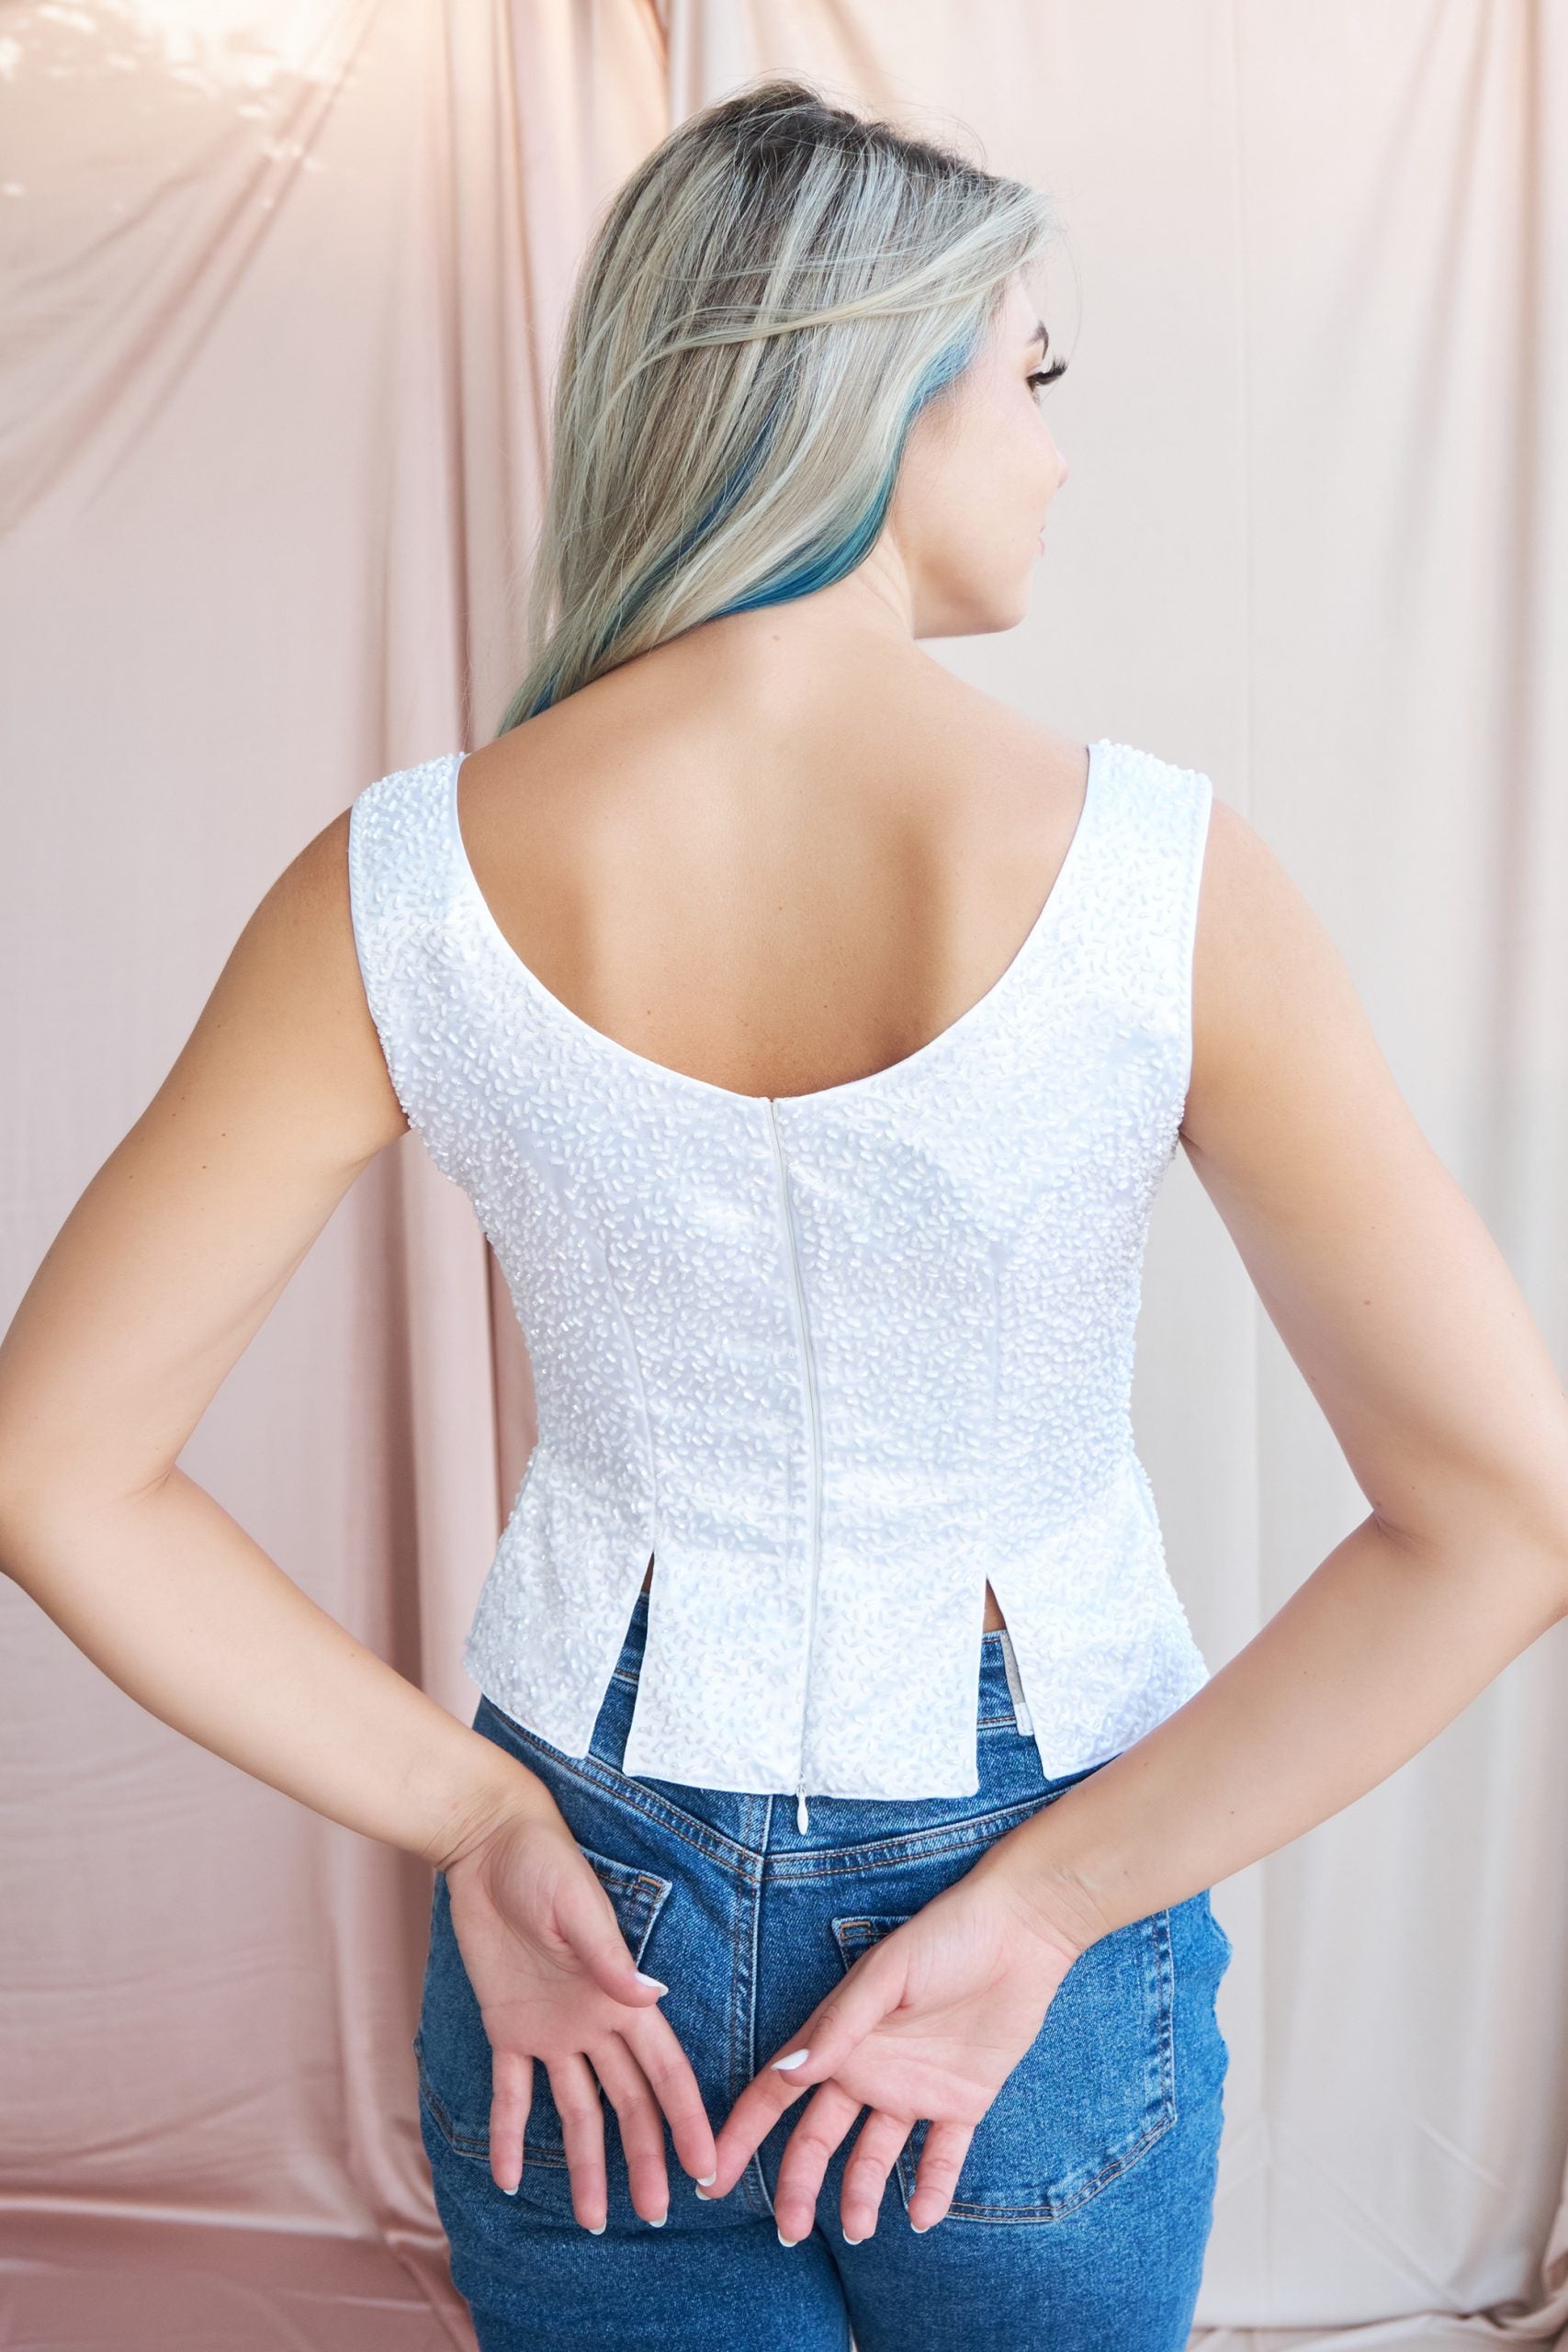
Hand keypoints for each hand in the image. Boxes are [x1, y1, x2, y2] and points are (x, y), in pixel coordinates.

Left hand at [441, 1800, 718, 2227]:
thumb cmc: (544, 1864)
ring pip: (576, 2112)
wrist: (489, 1845)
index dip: (688, 2120)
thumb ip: (609, 1958)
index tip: (707, 2166)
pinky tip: (507, 2176)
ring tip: (591, 2222)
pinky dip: (509, 2134)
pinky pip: (510, 2092)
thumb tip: (651, 1999)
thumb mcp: (577, 1908)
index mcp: (621, 1997)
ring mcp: (553, 2029)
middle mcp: (595, 2022)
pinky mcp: (509, 2025)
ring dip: (586, 2164)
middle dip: (646, 2159)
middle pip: (628, 2104)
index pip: (665, 2071)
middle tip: (655, 2216)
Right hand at [702, 1860, 1088, 2241]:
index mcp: (839, 2039)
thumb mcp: (884, 1977)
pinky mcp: (963, 2100)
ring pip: (876, 2157)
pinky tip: (921, 2217)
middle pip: (821, 2138)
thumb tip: (788, 2073)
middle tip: (789, 2231)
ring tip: (859, 2232)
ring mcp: (915, 2088)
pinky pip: (942, 2156)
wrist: (1021, 1932)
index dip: (744, 2133)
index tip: (713, 2177)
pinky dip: (931, 2189)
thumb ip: (839, 2028)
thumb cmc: (944, 1939)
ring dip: (861, 2195)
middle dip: (799, 2183)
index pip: (778, 2093)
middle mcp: (870, 2070)